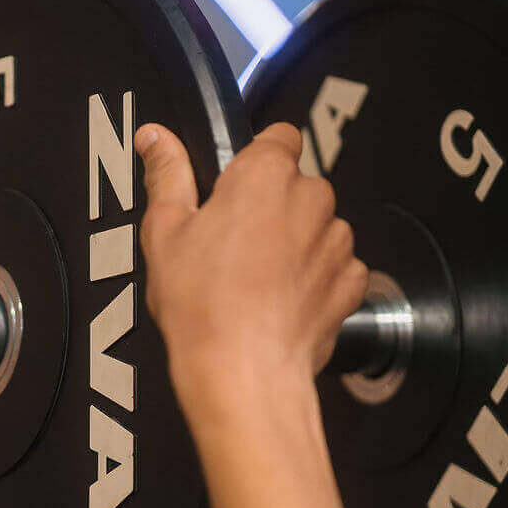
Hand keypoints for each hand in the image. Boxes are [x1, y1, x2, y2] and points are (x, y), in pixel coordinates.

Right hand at [136, 122, 367, 417]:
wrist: (244, 372)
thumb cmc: (205, 308)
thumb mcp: (165, 231)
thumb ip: (167, 174)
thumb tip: (158, 140)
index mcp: (264, 174)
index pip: (277, 135)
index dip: (254, 157)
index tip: (235, 182)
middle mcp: (310, 199)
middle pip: (295, 185)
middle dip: (269, 206)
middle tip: (229, 241)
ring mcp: (335, 241)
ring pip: (315, 226)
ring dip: (292, 242)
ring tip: (250, 277)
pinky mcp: (350, 280)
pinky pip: (333, 266)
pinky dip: (311, 278)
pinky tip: (275, 299)